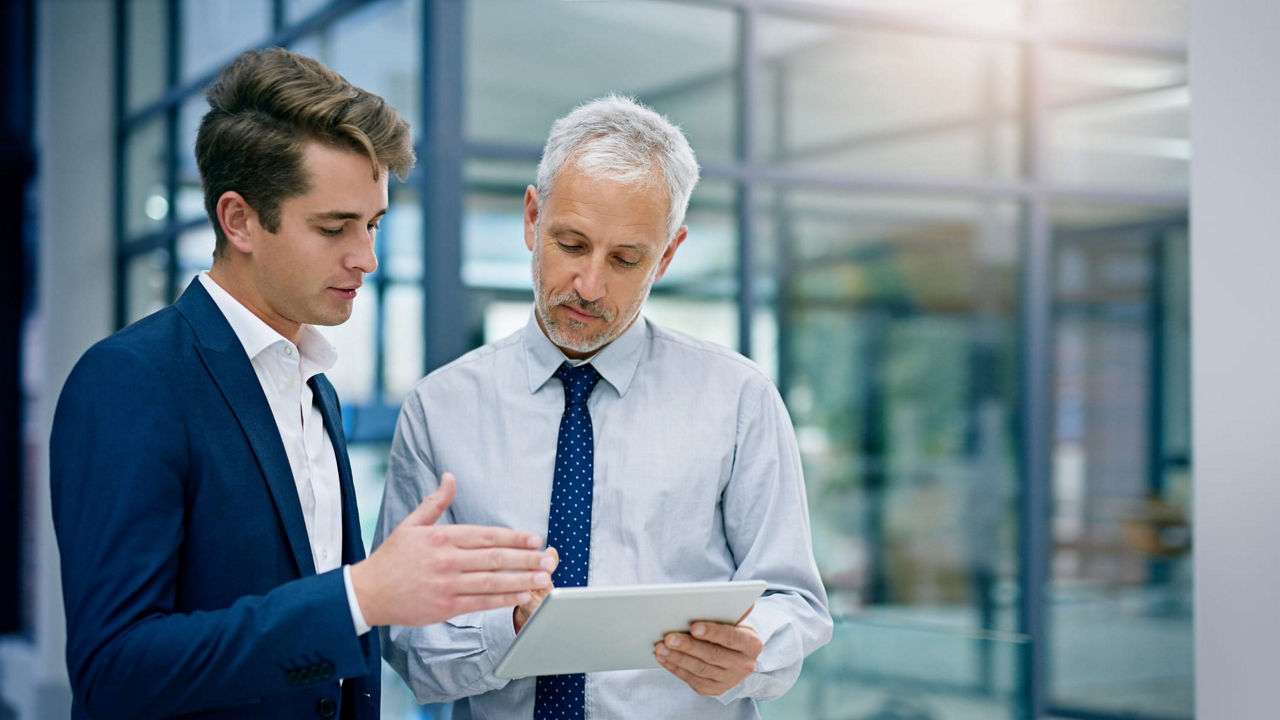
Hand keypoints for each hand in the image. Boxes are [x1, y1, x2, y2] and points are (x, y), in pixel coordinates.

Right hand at [350, 473, 557, 626]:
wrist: (368, 592)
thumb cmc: (392, 558)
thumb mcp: (411, 524)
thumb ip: (436, 502)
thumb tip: (450, 477)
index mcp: (441, 537)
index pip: (486, 535)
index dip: (513, 537)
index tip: (534, 539)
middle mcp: (447, 560)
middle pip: (494, 558)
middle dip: (525, 558)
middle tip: (548, 559)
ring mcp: (447, 584)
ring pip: (491, 581)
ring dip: (520, 579)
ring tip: (542, 577)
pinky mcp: (445, 607)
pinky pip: (480, 603)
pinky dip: (502, 599)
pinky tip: (520, 595)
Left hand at [654, 617, 762, 695]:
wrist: (738, 658)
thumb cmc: (732, 631)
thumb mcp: (737, 620)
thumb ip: (731, 610)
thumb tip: (724, 596)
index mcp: (752, 644)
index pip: (731, 637)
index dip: (712, 632)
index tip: (694, 627)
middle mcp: (744, 665)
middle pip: (712, 655)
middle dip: (688, 646)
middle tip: (669, 638)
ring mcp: (729, 680)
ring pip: (700, 669)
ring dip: (677, 658)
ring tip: (661, 648)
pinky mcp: (714, 689)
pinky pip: (692, 679)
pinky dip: (676, 668)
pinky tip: (664, 658)